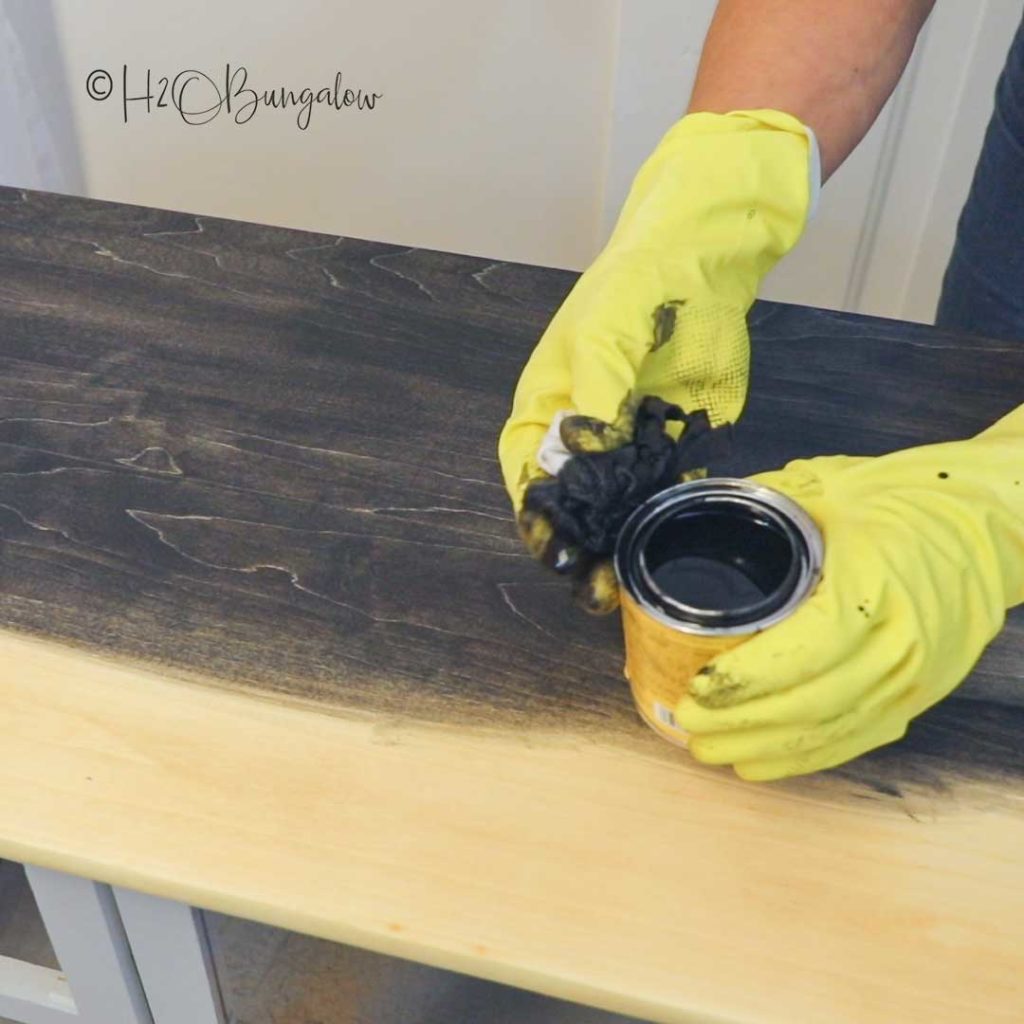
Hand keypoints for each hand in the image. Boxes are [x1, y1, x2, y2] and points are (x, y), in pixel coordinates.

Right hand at [498, 110, 813, 610]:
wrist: (705, 262)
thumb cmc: (634, 286)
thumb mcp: (602, 336)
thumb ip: (593, 399)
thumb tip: (580, 461)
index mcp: (550, 407)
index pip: (529, 469)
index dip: (534, 511)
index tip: (549, 546)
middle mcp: (587, 436)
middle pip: (574, 501)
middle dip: (578, 544)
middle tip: (590, 587)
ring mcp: (633, 445)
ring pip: (620, 507)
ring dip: (620, 547)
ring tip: (625, 590)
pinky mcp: (678, 445)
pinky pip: (670, 491)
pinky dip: (668, 521)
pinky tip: (671, 551)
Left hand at [676, 410, 1023, 779]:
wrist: (992, 524)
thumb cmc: (911, 500)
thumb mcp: (832, 487)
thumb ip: (764, 505)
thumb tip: (696, 517)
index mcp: (874, 590)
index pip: (803, 653)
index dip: (744, 681)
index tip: (695, 690)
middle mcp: (899, 646)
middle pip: (810, 703)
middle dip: (741, 723)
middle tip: (688, 726)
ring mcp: (913, 679)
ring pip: (829, 730)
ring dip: (765, 748)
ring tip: (711, 750)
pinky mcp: (918, 696)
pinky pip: (855, 738)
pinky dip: (805, 757)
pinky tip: (761, 763)